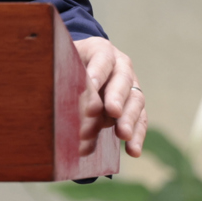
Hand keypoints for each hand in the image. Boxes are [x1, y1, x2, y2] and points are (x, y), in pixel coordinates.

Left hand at [75, 36, 146, 157]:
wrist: (82, 63)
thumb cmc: (69, 62)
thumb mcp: (65, 61)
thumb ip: (66, 76)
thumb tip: (61, 99)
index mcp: (101, 50)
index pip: (101, 58)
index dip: (97, 71)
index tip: (91, 84)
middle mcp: (121, 66)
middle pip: (122, 81)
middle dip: (116, 97)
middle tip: (111, 111)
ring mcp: (131, 86)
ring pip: (135, 101)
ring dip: (128, 120)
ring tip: (123, 134)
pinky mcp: (135, 106)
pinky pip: (140, 120)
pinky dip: (137, 136)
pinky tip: (133, 150)